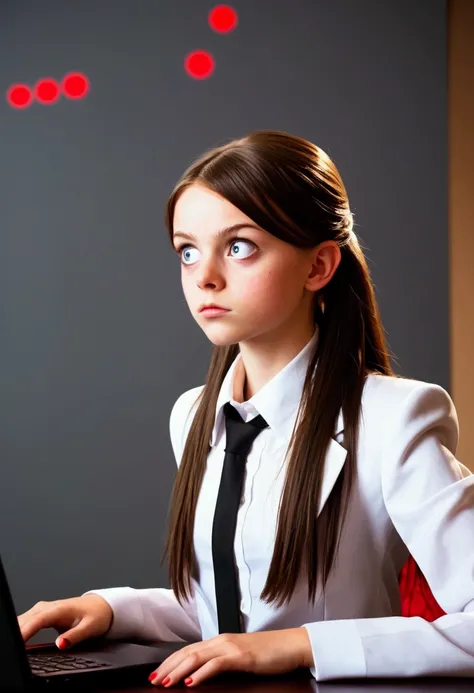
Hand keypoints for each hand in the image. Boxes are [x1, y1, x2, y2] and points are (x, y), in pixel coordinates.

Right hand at [17, 595, 113, 647]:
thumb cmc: (97, 615)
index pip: (37, 620)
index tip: (17, 643)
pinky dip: (19, 630)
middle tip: (12, 650)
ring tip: (12, 647)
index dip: (25, 631)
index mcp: (60, 609)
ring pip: (24, 619)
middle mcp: (49, 607)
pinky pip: (26, 622)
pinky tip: (16, 640)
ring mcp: (44, 609)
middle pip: (27, 620)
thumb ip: (75, 636)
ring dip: (16, 631)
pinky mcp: (42, 614)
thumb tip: (60, 644)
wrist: (101, 606)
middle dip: (17, 632)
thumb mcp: (90, 628)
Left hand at [148, 627, 312, 687]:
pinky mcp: (241, 656)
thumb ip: (223, 661)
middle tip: (152, 680)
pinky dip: (201, 673)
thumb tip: (204, 674)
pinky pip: (216, 664)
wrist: (291, 645)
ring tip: (165, 682)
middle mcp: (222, 641)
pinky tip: (192, 682)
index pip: (188, 650)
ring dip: (178, 671)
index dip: (170, 662)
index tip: (156, 674)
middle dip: (167, 667)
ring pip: (196, 657)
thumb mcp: (240, 657)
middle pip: (187, 652)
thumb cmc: (269, 653)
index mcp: (220, 641)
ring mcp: (231, 647)